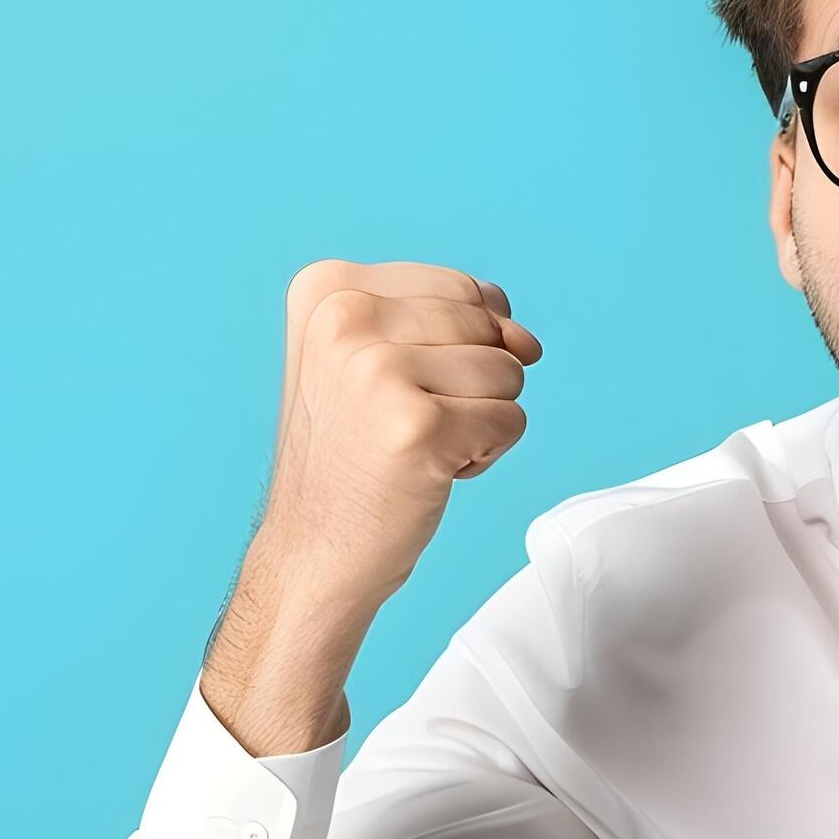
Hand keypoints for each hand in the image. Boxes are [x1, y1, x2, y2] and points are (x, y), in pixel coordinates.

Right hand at [254, 258, 542, 609]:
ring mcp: (378, 371)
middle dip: (471, 384)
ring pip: (508, 372)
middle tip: (404, 425)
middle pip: (488, 327)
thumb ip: (455, 324)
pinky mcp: (418, 426)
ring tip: (415, 448)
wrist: (311, 550)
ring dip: (481, 420)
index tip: (397, 389)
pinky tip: (429, 471)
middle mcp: (345, 318)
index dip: (461, 347)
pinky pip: (512, 420)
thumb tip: (527, 340)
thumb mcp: (377, 361)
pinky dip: (487, 454)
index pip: (460, 288)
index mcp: (329, 288)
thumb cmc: (353, 456)